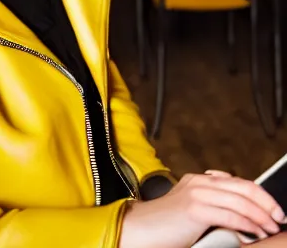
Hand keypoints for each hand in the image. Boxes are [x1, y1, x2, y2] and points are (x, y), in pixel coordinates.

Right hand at [119, 170, 285, 247]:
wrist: (140, 229)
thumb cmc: (165, 226)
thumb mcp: (191, 210)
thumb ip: (212, 205)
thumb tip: (241, 217)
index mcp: (199, 180)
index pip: (239, 182)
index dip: (261, 195)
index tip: (273, 210)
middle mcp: (200, 182)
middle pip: (244, 187)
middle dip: (266, 203)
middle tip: (279, 217)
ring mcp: (197, 194)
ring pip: (240, 201)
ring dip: (261, 217)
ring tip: (270, 228)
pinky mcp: (195, 209)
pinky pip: (230, 215)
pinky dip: (247, 225)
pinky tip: (255, 233)